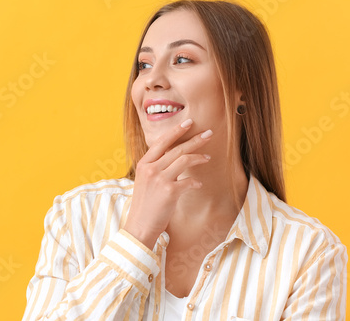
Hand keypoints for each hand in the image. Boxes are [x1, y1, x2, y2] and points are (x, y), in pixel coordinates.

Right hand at [123, 118, 212, 249]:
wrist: (139, 226)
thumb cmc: (145, 205)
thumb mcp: (145, 181)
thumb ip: (156, 167)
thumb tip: (173, 156)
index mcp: (144, 164)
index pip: (161, 141)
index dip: (176, 131)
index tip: (188, 123)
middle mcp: (151, 168)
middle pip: (177, 148)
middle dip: (195, 139)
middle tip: (209, 133)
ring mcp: (160, 179)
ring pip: (184, 160)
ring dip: (199, 157)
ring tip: (208, 157)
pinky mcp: (170, 192)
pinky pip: (189, 181)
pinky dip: (195, 182)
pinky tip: (198, 184)